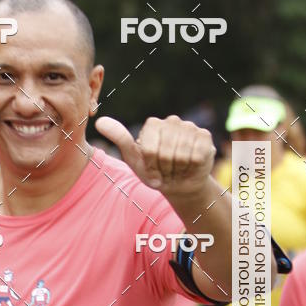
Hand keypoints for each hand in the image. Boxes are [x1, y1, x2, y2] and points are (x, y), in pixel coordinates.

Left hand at [95, 115, 214, 198]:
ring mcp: (189, 127)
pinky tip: (190, 165)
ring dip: (178, 169)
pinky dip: (192, 166)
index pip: (149, 149)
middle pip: (165, 152)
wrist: (178, 185)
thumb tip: (100, 121)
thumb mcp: (134, 159)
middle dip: (164, 168)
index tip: (151, 168)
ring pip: (182, 154)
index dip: (150, 165)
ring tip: (177, 168)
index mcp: (153, 125)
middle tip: (166, 170)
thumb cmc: (154, 172)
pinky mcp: (205, 137)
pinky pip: (196, 155)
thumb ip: (119, 138)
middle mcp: (172, 121)